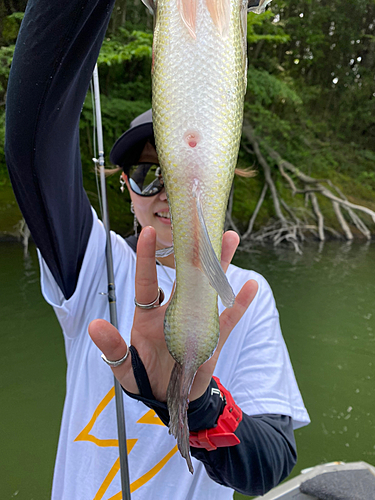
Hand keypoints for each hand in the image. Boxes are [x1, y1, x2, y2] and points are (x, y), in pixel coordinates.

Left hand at [89, 226, 257, 402]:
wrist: (169, 398)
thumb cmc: (144, 378)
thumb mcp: (125, 367)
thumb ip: (113, 348)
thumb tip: (94, 326)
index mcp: (150, 314)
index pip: (148, 281)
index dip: (147, 258)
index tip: (148, 232)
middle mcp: (174, 311)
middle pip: (184, 275)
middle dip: (192, 250)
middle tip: (201, 223)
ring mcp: (195, 321)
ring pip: (209, 287)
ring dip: (219, 264)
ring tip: (229, 237)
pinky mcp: (213, 338)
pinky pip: (227, 318)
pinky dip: (238, 304)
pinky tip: (250, 285)